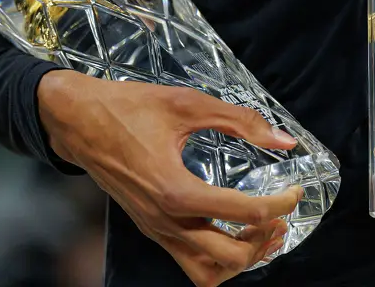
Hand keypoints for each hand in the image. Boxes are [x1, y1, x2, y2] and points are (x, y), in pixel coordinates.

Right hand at [38, 70, 302, 286]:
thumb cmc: (130, 108)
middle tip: (280, 214)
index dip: (280, 204)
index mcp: (176, 190)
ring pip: (206, 272)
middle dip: (263, 239)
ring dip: (241, 258)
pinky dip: (218, 257)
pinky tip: (234, 230)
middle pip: (228, 257)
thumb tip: (285, 139)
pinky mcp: (150, 227)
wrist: (77, 120)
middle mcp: (164, 219)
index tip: (297, 190)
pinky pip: (188, 260)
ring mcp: (155, 229)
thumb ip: (241, 121)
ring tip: (262, 232)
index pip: (244, 212)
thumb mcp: (189, 104)